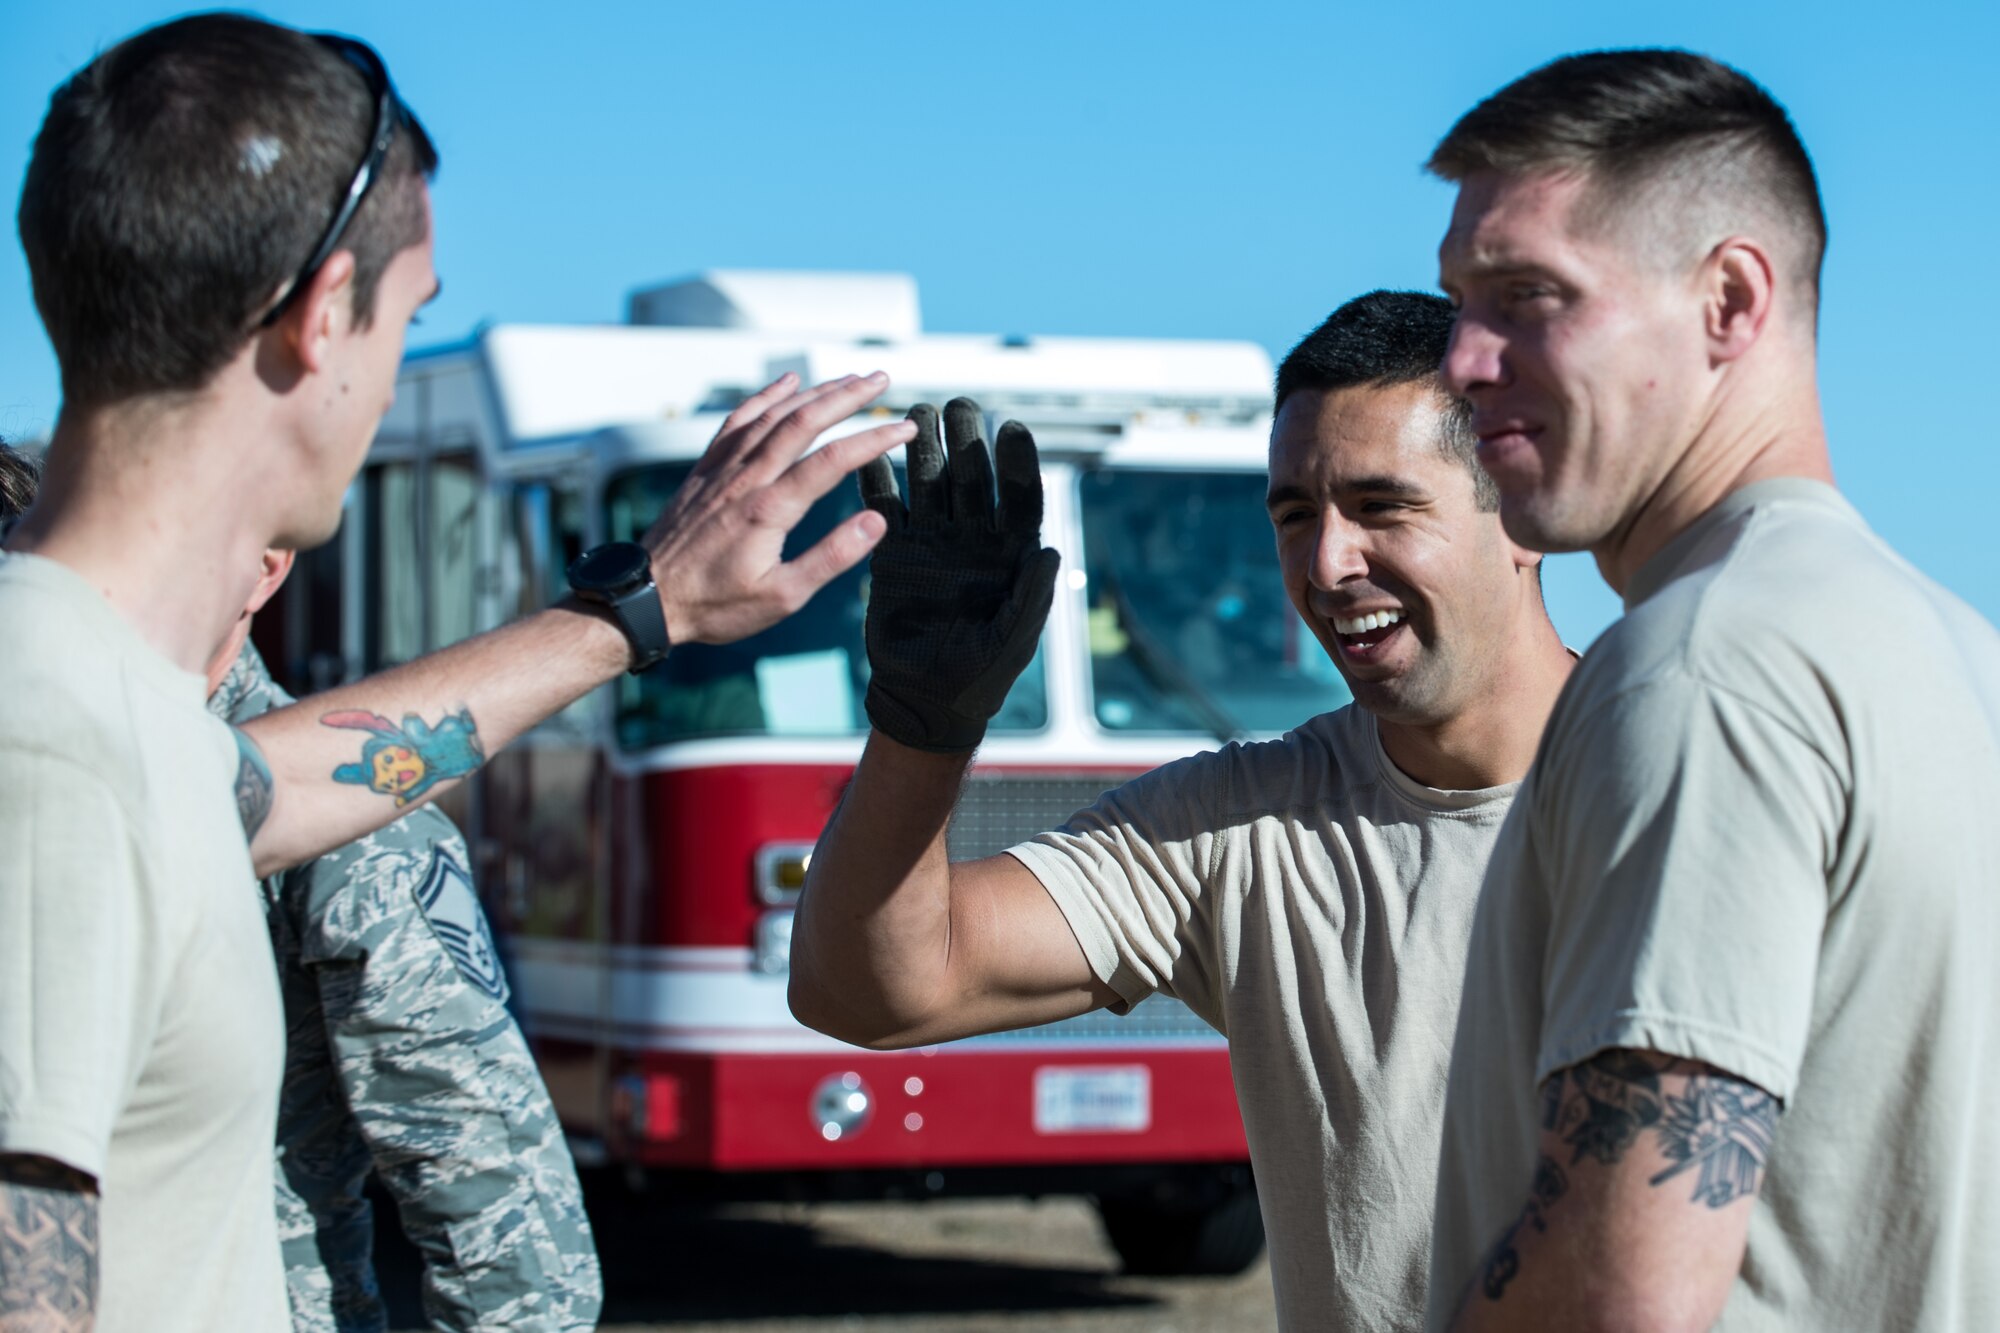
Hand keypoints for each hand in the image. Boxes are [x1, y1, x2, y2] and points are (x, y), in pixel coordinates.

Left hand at [644, 372, 915, 644]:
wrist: (645, 598)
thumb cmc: (714, 605)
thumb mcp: (781, 597)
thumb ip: (830, 557)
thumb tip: (875, 523)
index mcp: (769, 509)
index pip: (833, 460)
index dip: (874, 439)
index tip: (904, 428)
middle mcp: (745, 478)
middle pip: (804, 421)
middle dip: (848, 396)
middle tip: (882, 380)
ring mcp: (722, 468)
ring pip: (774, 414)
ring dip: (815, 392)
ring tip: (849, 379)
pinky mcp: (706, 469)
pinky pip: (739, 420)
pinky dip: (766, 396)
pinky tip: (786, 384)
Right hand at [859, 398, 1059, 751]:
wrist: (927, 698)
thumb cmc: (982, 676)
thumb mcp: (1013, 642)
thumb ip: (1032, 598)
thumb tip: (1050, 552)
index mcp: (1011, 553)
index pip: (1020, 498)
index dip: (1018, 464)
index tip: (1011, 428)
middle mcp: (974, 538)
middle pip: (973, 478)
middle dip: (966, 440)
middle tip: (958, 407)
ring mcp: (933, 541)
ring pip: (930, 482)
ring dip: (923, 447)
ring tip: (918, 412)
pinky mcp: (894, 552)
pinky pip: (885, 509)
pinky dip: (876, 482)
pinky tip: (867, 453)